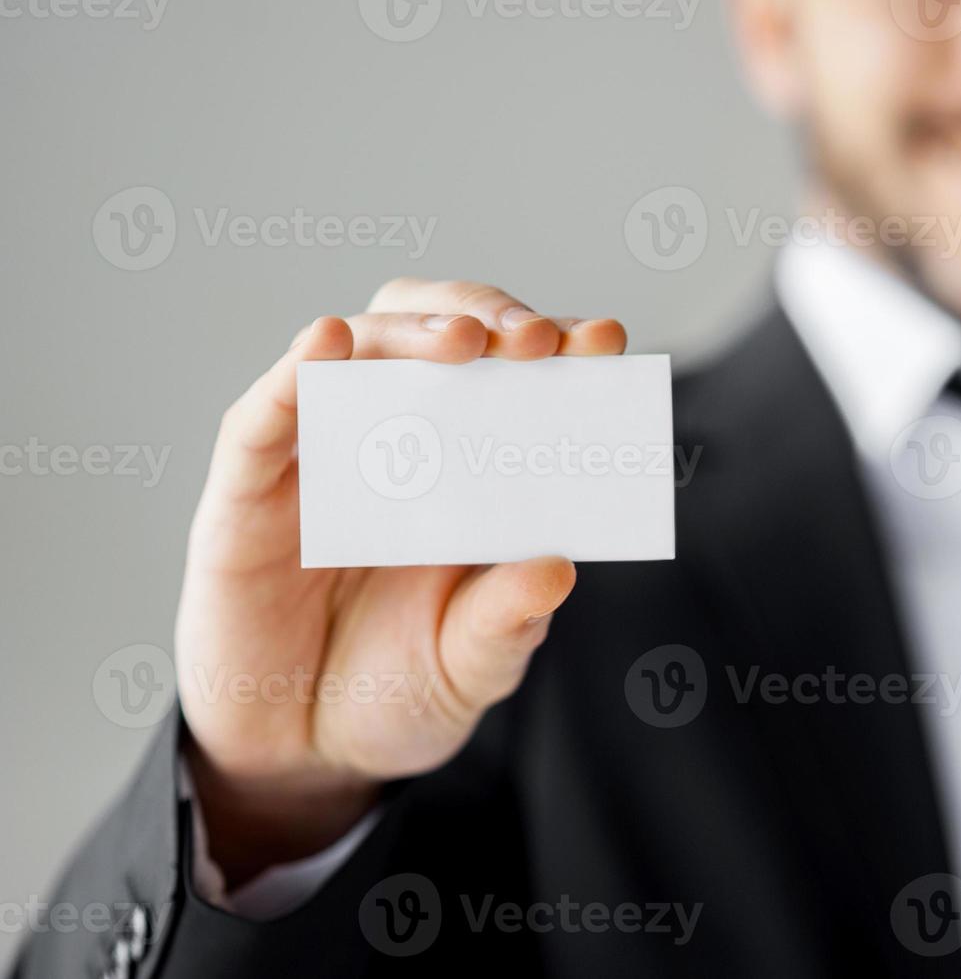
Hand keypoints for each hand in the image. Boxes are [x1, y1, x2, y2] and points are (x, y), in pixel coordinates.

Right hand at [175, 278, 626, 885]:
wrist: (300, 750)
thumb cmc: (396, 688)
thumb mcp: (471, 665)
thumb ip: (508, 621)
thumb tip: (558, 571)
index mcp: (472, 468)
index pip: (516, 379)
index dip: (559, 348)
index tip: (603, 339)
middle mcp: (398, 440)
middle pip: (438, 332)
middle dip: (491, 319)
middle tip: (533, 341)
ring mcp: (321, 455)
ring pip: (359, 349)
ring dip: (411, 332)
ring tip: (462, 341)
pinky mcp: (247, 490)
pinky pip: (263, 417)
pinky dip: (293, 374)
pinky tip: (327, 344)